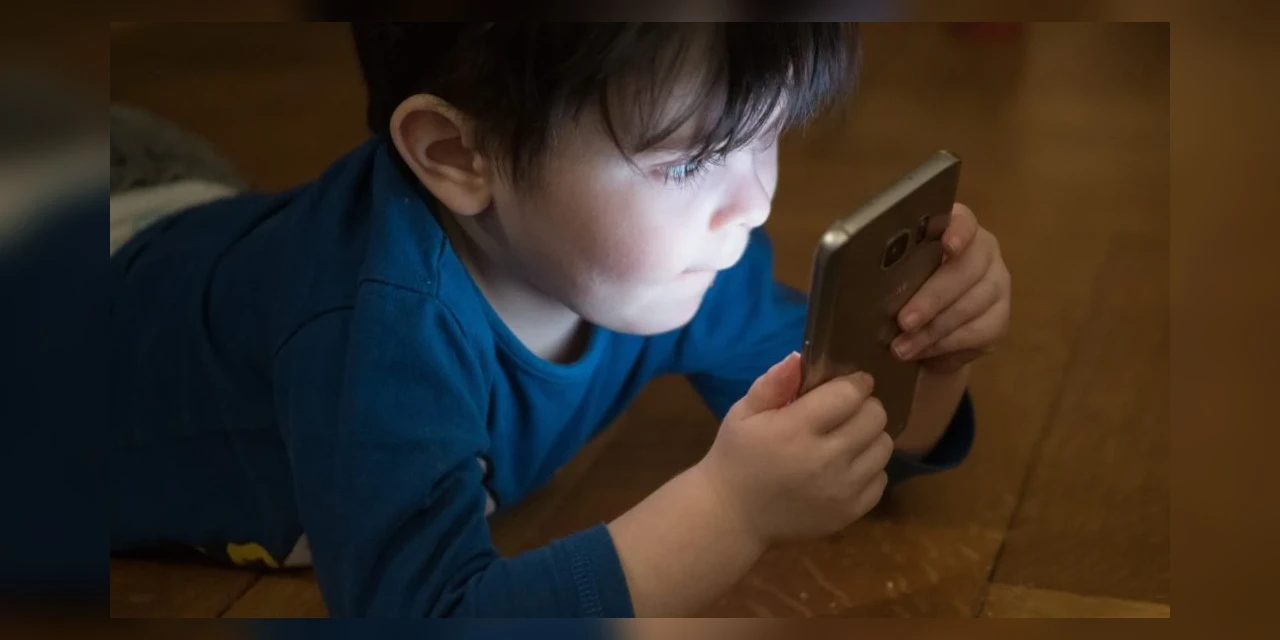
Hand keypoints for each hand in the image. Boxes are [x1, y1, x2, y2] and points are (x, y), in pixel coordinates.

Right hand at [694, 352, 892, 544]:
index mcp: (795, 430)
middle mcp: (825, 459)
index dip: (855, 382)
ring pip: (883, 447)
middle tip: (848, 410)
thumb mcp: (743, 413)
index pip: (849, 394)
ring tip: (848, 438)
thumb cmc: (736, 458)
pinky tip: (846, 467)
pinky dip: (869, 469)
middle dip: (865, 406)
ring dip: (870, 436)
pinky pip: (881, 479)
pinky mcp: (850, 513)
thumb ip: (773, 383)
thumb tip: (800, 358)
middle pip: (874, 418)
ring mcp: (841, 490)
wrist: (733, 517)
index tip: (852, 382)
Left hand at [892, 203, 1010, 372]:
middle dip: (932, 297)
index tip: (947, 246)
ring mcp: (996, 285)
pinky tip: (923, 352)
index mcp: (953, 230)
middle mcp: (983, 252)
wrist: (923, 332)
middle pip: (966, 269)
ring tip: (902, 347)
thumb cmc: (899, 292)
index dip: (957, 232)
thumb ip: (883, 268)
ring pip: (971, 305)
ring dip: (933, 329)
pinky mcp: (1000, 319)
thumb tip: (854, 274)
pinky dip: (946, 344)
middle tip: (904, 321)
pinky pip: (978, 332)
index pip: (963, 221)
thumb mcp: (889, 276)